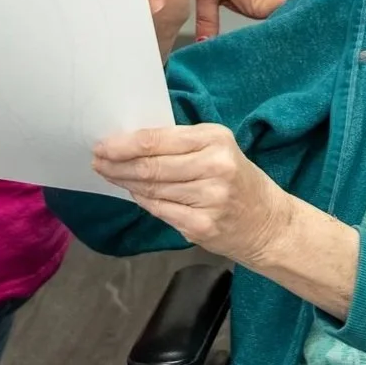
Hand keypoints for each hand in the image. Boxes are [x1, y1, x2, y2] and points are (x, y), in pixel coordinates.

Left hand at [93, 123, 295, 263]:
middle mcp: (214, 166)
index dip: (123, 144)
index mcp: (215, 139)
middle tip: (97, 162)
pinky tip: (134, 194)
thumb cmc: (237, 180)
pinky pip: (160, 210)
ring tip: (110, 176)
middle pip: (150, 166)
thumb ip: (179, 145)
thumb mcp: (217, 150)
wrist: (268, 223)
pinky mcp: (202, 225)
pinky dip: (143, 201)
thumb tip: (129, 145)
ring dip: (126, 183)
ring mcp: (209, 198)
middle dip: (117, 164)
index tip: (102, 145)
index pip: (157, 139)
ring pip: (151, 189)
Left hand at [193, 0, 299, 41]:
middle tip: (300, 51)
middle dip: (299, 34)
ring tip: (300, 42)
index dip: (291, 38)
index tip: (291, 52)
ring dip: (298, 20)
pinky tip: (293, 22)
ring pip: (299, 8)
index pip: (289, 23)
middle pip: (299, 18)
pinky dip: (294, 9)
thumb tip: (204, 46)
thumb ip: (208, 23)